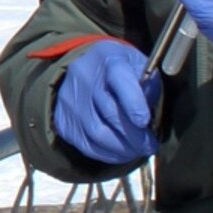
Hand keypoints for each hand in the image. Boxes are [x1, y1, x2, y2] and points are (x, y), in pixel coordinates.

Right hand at [53, 39, 160, 164]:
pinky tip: (121, 152)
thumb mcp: (139, 65)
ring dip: (122, 148)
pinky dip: (108, 154)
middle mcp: (84, 76)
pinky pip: (86, 145)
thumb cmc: (121, 70)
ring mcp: (69, 99)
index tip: (145, 122)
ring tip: (137, 150)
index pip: (119, 79)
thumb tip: (147, 116)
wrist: (86, 68)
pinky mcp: (63, 120)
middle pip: (109, 112)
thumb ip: (148, 86)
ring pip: (97, 133)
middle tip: (150, 145)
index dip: (133, 103)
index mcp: (108, 58)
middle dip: (134, 135)